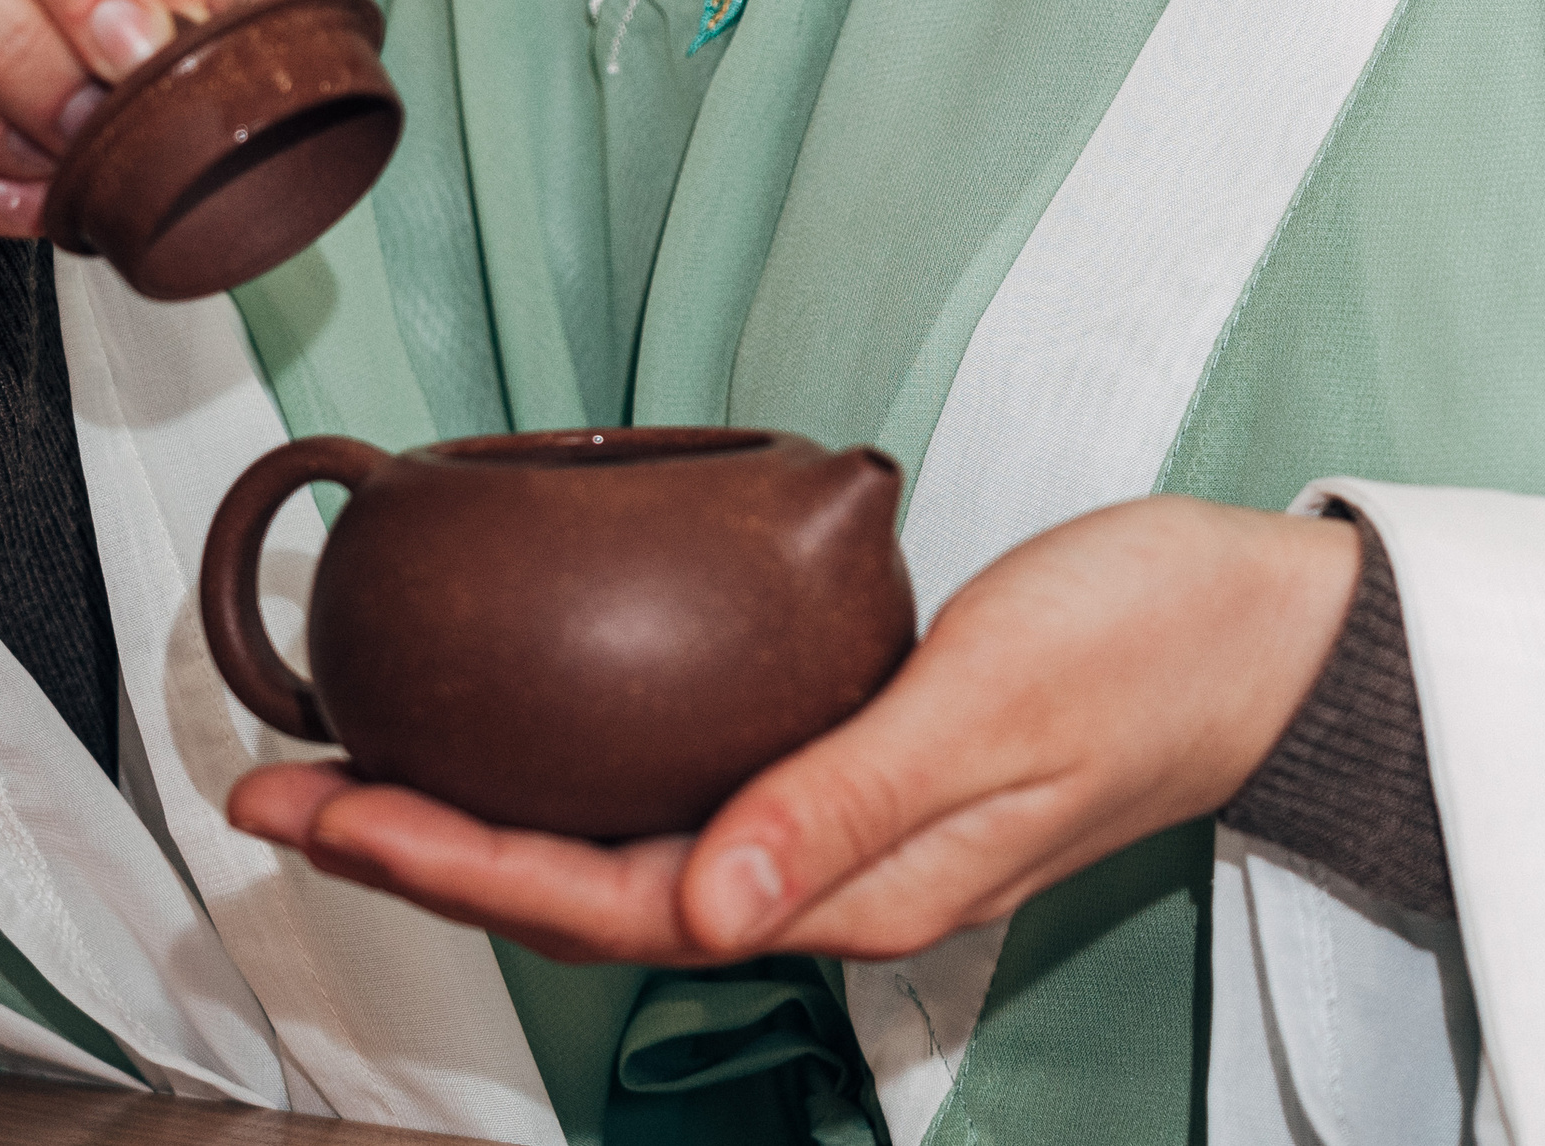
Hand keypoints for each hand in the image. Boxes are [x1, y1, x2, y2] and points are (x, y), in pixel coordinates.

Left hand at [226, 496, 1359, 965]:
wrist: (1267, 635)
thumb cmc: (1151, 651)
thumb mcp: (997, 707)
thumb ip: (848, 803)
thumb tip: (702, 909)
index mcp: (852, 885)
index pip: (607, 901)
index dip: (450, 862)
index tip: (321, 806)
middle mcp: (827, 878)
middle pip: (584, 890)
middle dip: (422, 846)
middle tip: (277, 787)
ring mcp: (838, 832)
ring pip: (618, 850)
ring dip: (481, 815)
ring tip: (357, 771)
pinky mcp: (850, 771)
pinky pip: (675, 797)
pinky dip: (571, 773)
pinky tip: (526, 736)